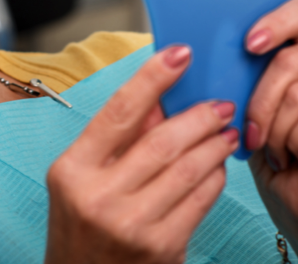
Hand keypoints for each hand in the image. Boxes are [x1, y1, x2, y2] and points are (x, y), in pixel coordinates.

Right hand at [45, 46, 239, 263]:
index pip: (118, 112)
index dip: (152, 78)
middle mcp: (98, 197)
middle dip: (198, 116)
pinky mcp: (162, 248)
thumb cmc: (82, 226)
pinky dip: (215, 177)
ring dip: (214, 144)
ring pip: (188, 169)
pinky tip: (218, 165)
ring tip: (226, 131)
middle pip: (161, 141)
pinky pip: (200, 200)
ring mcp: (132, 224)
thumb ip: (118, 138)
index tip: (179, 53)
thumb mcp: (83, 177)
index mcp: (72, 170)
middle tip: (220, 103)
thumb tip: (161, 97)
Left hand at [244, 0, 297, 263]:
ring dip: (276, 131)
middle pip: (290, 60)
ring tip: (280, 149)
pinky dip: (295, 144)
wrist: (295, 200)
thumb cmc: (268, 150)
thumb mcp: (246, 104)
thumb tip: (209, 55)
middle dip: (259, 102)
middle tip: (252, 132)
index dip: (277, 22)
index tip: (250, 44)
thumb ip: (242, 74)